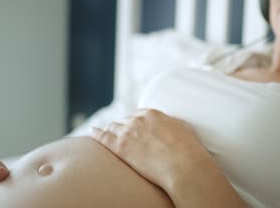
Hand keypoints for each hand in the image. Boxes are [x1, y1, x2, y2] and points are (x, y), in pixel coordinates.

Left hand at [90, 109, 211, 192]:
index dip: (136, 122)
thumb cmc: (187, 149)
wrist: (182, 165)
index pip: (138, 114)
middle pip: (125, 121)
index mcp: (152, 113)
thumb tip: (168, 124)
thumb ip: (170, 123)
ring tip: (108, 136)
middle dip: (124, 128)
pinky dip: (96, 134)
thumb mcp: (182, 128)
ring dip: (112, 132)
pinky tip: (92, 132)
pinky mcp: (120, 147)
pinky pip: (102, 137)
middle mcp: (138, 120)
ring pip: (113, 128)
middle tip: (126, 137)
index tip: (136, 128)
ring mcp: (127, 132)